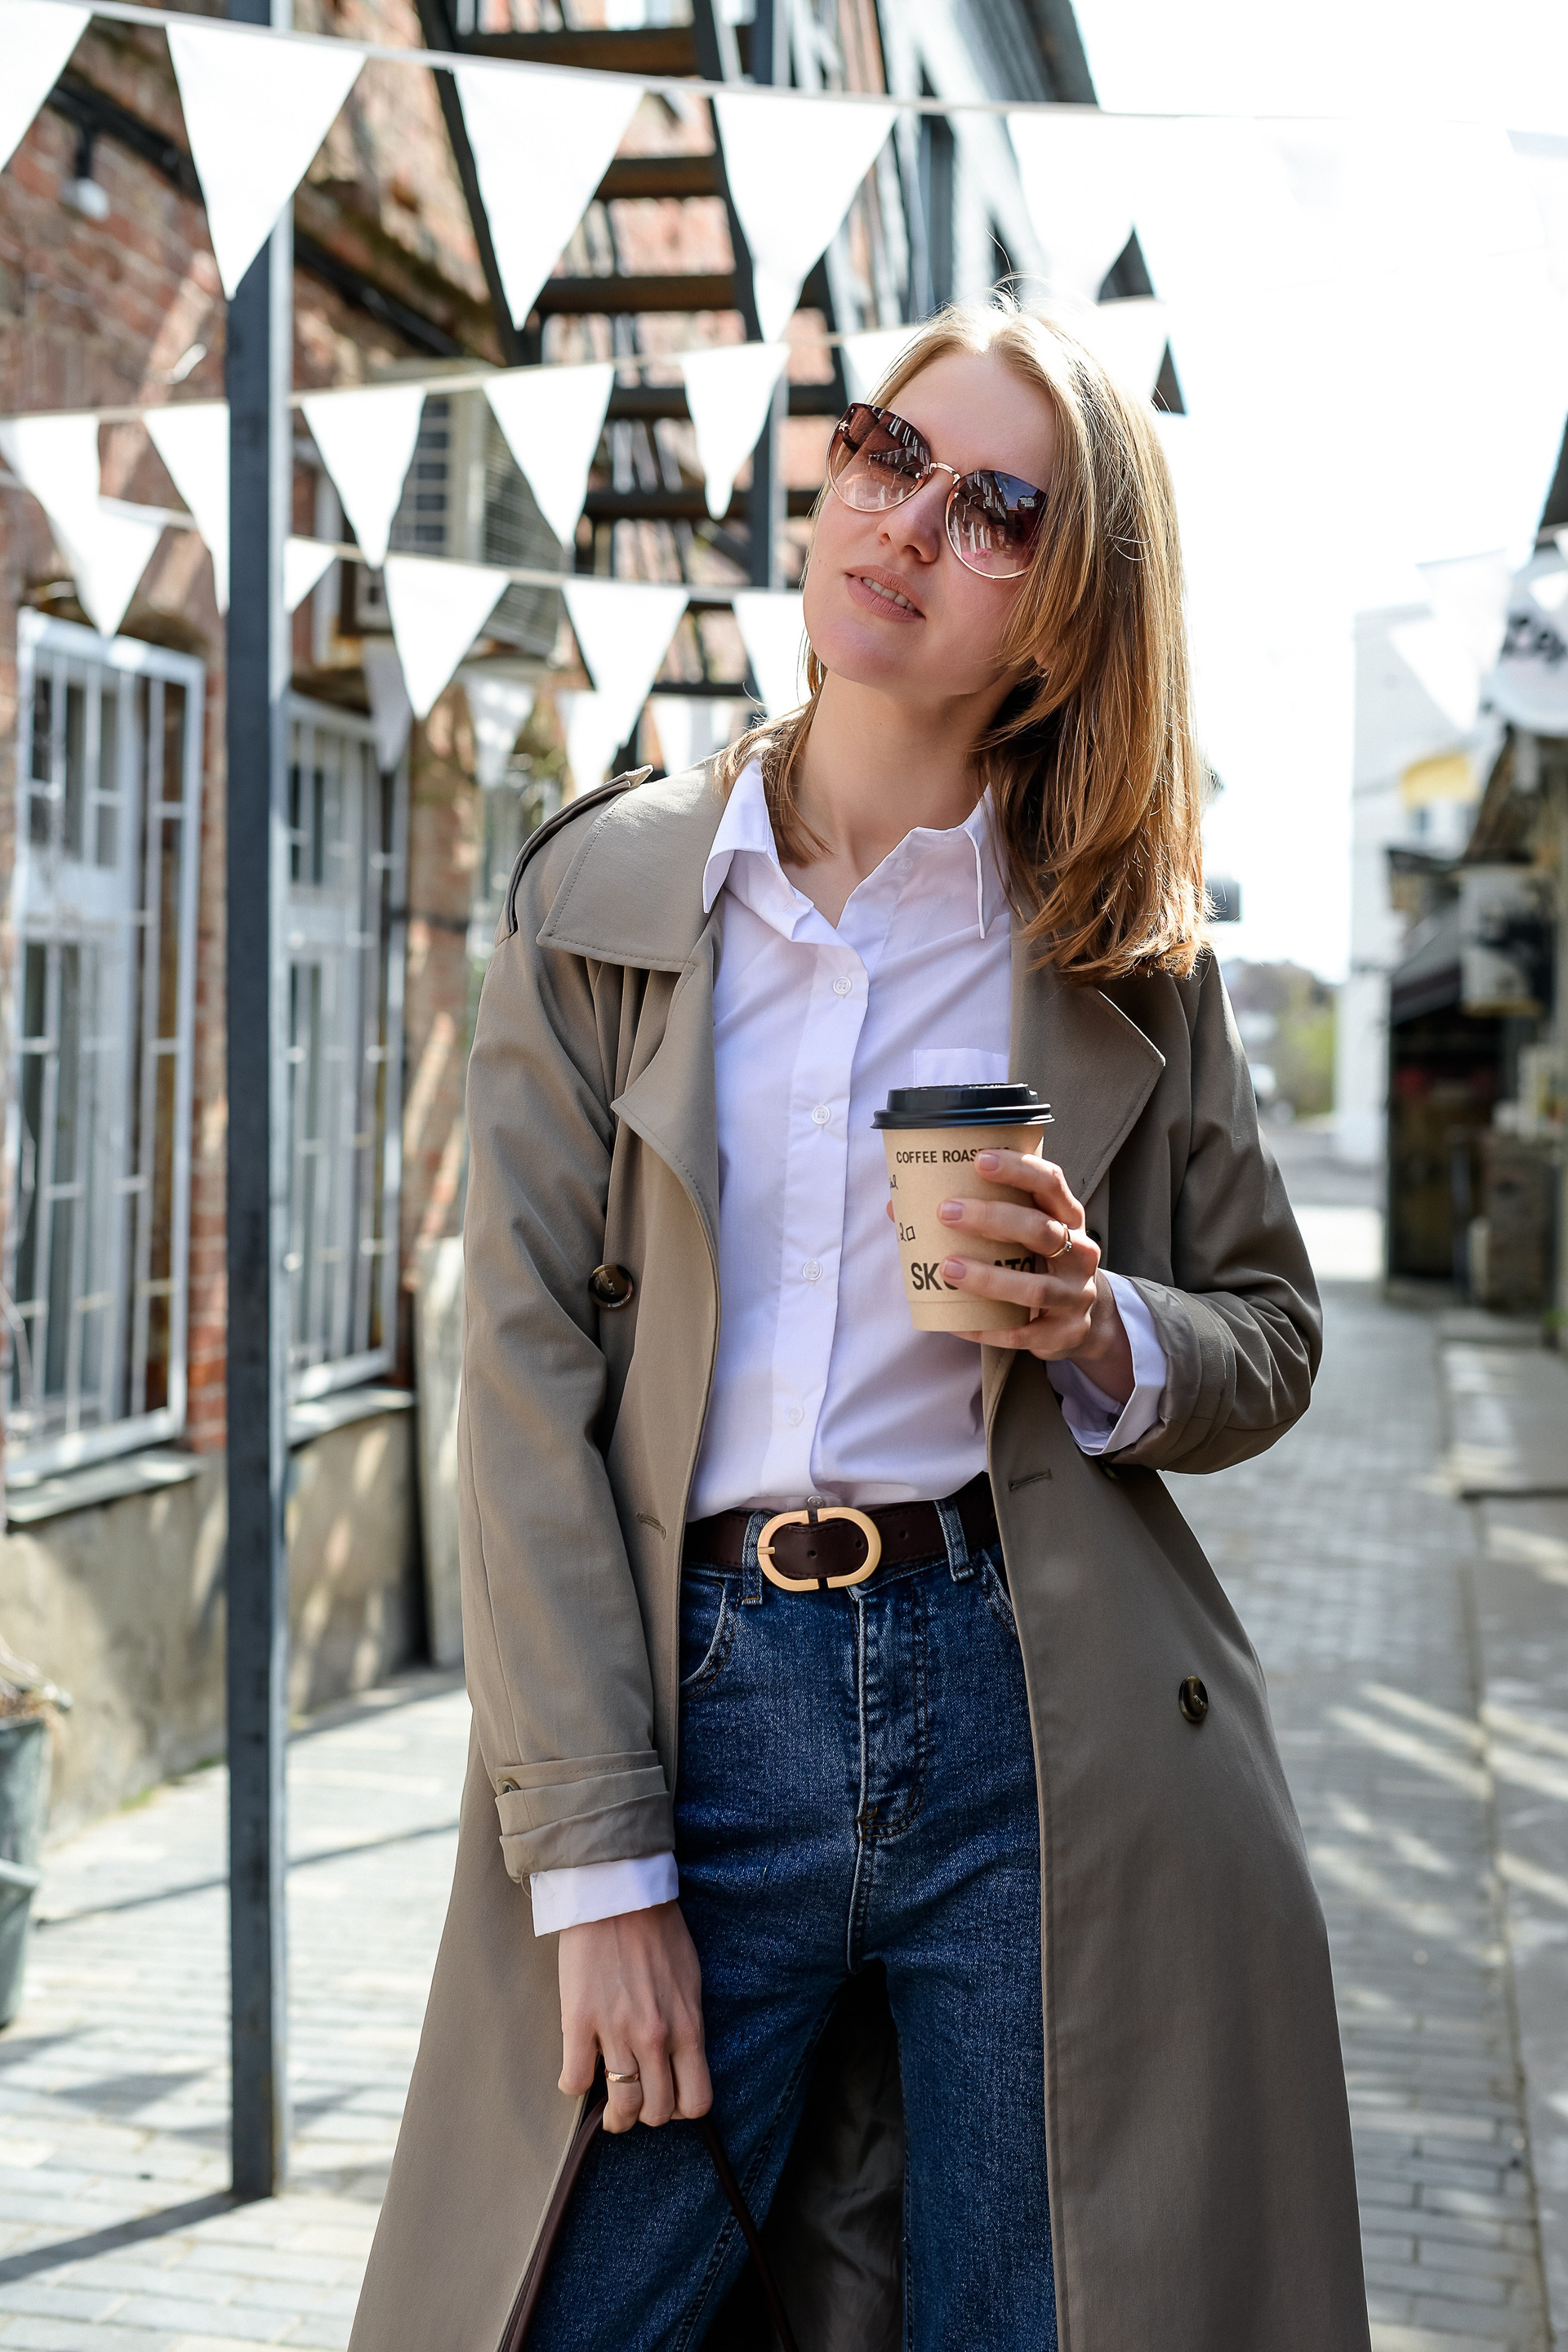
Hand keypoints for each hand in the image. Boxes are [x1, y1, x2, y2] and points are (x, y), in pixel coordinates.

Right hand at [558, 1901, 711, 2134]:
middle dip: (647, 2115)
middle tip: (635, 2101)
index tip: (669, 2099)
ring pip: (621, 2107)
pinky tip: (576, 2072)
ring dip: (614, 2115)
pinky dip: (574, 2085)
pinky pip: (575, 2081)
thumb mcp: (689, 1980)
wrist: (617, 1894)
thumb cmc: (657, 1931)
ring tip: (608, 2106)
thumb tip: (679, 2058)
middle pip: (657, 2112)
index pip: (696, 2101)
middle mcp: (655, 2037)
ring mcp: (616, 2032)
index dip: (682, 2109)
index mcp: (687, 2026)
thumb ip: (686, 2023)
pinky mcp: (579, 2022)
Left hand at [934, 1150, 1134, 1398]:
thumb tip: (897, 1205)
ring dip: (989, 1279)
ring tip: (947, 1269)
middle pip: (1042, 1230)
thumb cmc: (1036, 1265)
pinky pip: (1023, 1334)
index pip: (1051, 1182)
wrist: (1077, 1322)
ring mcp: (1076, 1295)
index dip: (1019, 1169)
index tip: (979, 1159)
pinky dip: (988, 1330)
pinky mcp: (1065, 1333)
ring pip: (1035, 1288)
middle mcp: (1079, 1252)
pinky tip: (956, 1323)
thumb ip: (974, 1217)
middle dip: (994, 1219)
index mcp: (1067, 1217)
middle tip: (946, 1212)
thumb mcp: (1021, 1236)